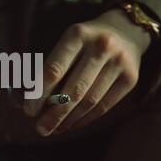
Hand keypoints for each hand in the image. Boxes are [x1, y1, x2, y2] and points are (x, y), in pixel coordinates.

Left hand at [24, 9, 151, 136]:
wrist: (125, 30)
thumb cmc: (85, 42)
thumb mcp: (68, 43)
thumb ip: (52, 68)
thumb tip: (34, 102)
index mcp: (77, 35)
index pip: (54, 70)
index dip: (39, 94)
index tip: (29, 112)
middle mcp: (101, 46)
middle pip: (74, 89)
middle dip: (54, 114)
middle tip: (40, 129)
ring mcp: (119, 62)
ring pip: (90, 101)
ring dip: (69, 119)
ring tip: (54, 129)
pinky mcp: (131, 78)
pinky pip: (104, 106)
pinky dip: (85, 118)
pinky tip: (71, 124)